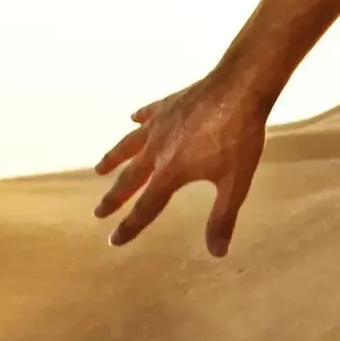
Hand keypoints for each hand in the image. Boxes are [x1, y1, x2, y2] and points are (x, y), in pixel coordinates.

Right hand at [93, 70, 271, 255]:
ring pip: (129, 145)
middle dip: (113, 198)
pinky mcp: (168, 104)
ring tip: (99, 168)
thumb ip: (223, 217)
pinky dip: (138, 119)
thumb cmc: (240, 135)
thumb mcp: (235, 182)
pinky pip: (147, 114)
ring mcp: (159, 124)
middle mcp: (156, 149)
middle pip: (129, 179)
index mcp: (170, 171)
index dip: (130, 226)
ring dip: (113, 158)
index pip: (146, 207)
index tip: (113, 240)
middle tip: (99, 211)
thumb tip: (217, 253)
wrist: (240, 87)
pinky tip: (133, 119)